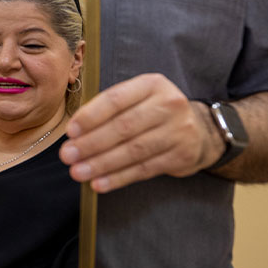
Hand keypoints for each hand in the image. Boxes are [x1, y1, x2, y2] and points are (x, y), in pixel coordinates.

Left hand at [60, 73, 222, 191]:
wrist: (200, 129)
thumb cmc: (153, 112)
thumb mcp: (136, 98)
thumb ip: (108, 109)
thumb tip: (74, 133)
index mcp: (151, 84)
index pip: (115, 99)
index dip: (90, 116)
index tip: (70, 131)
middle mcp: (169, 104)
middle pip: (123, 126)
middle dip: (91, 143)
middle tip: (67, 156)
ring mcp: (179, 131)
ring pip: (133, 150)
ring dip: (101, 163)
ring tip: (78, 172)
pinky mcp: (182, 155)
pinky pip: (145, 169)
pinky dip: (119, 177)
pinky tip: (100, 183)